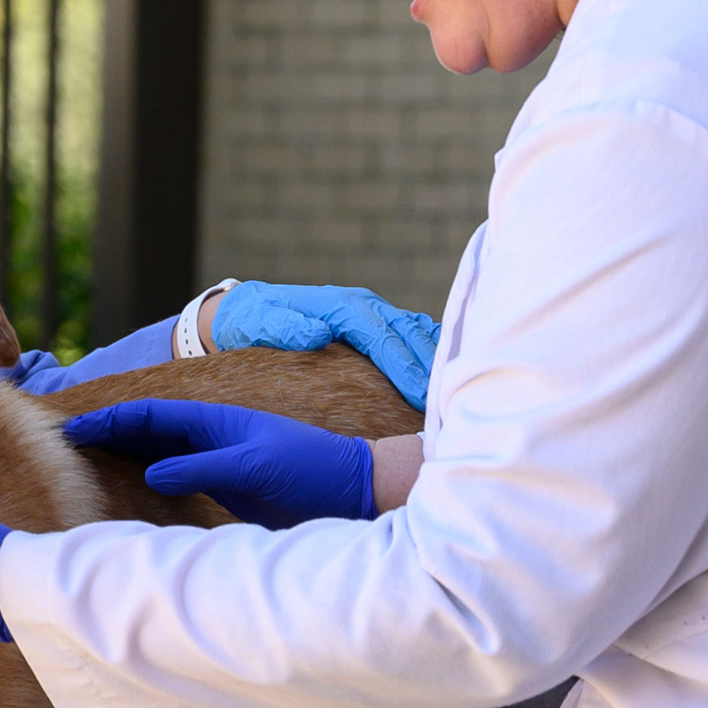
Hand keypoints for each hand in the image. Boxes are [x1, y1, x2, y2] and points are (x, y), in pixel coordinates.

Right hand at [65, 398, 375, 528]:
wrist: (351, 490)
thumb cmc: (309, 470)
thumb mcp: (253, 466)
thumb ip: (202, 467)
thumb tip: (151, 473)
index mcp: (214, 421)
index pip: (150, 416)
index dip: (110, 421)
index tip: (72, 429)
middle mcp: (211, 437)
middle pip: (148, 430)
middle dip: (108, 433)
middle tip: (65, 443)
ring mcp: (218, 459)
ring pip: (159, 452)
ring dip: (124, 454)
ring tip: (86, 461)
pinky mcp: (227, 485)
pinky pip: (177, 476)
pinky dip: (149, 477)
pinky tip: (132, 485)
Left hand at [210, 281, 437, 409]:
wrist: (251, 309)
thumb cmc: (256, 321)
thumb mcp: (261, 323)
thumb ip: (287, 327)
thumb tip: (318, 332)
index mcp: (340, 306)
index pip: (379, 335)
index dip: (402, 364)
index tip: (419, 393)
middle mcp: (363, 304)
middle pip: (406, 333)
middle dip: (428, 366)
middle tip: (445, 404)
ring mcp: (374, 311)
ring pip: (416, 331)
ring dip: (436, 358)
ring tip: (456, 391)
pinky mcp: (377, 322)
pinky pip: (412, 333)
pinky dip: (432, 350)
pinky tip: (448, 373)